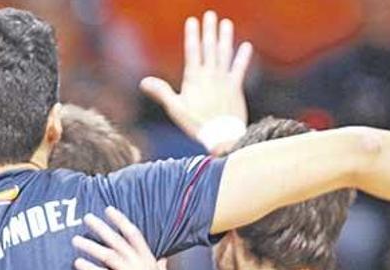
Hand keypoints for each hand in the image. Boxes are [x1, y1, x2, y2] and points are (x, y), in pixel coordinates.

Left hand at [72, 207, 178, 269]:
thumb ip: (159, 269)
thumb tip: (162, 259)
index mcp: (151, 262)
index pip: (135, 235)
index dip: (121, 221)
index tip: (108, 210)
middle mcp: (144, 266)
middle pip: (119, 242)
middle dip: (102, 228)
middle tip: (86, 218)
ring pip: (110, 256)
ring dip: (91, 246)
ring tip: (75, 240)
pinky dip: (90, 268)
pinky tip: (78, 263)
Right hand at [140, 11, 251, 152]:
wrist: (221, 136)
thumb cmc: (196, 124)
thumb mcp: (174, 108)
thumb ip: (161, 92)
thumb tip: (143, 81)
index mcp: (193, 78)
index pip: (192, 51)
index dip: (192, 35)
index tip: (192, 20)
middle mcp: (210, 74)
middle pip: (209, 47)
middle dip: (209, 30)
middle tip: (210, 14)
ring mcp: (224, 79)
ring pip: (224, 53)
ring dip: (225, 37)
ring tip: (226, 23)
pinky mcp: (236, 87)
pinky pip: (240, 68)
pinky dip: (243, 57)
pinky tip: (246, 45)